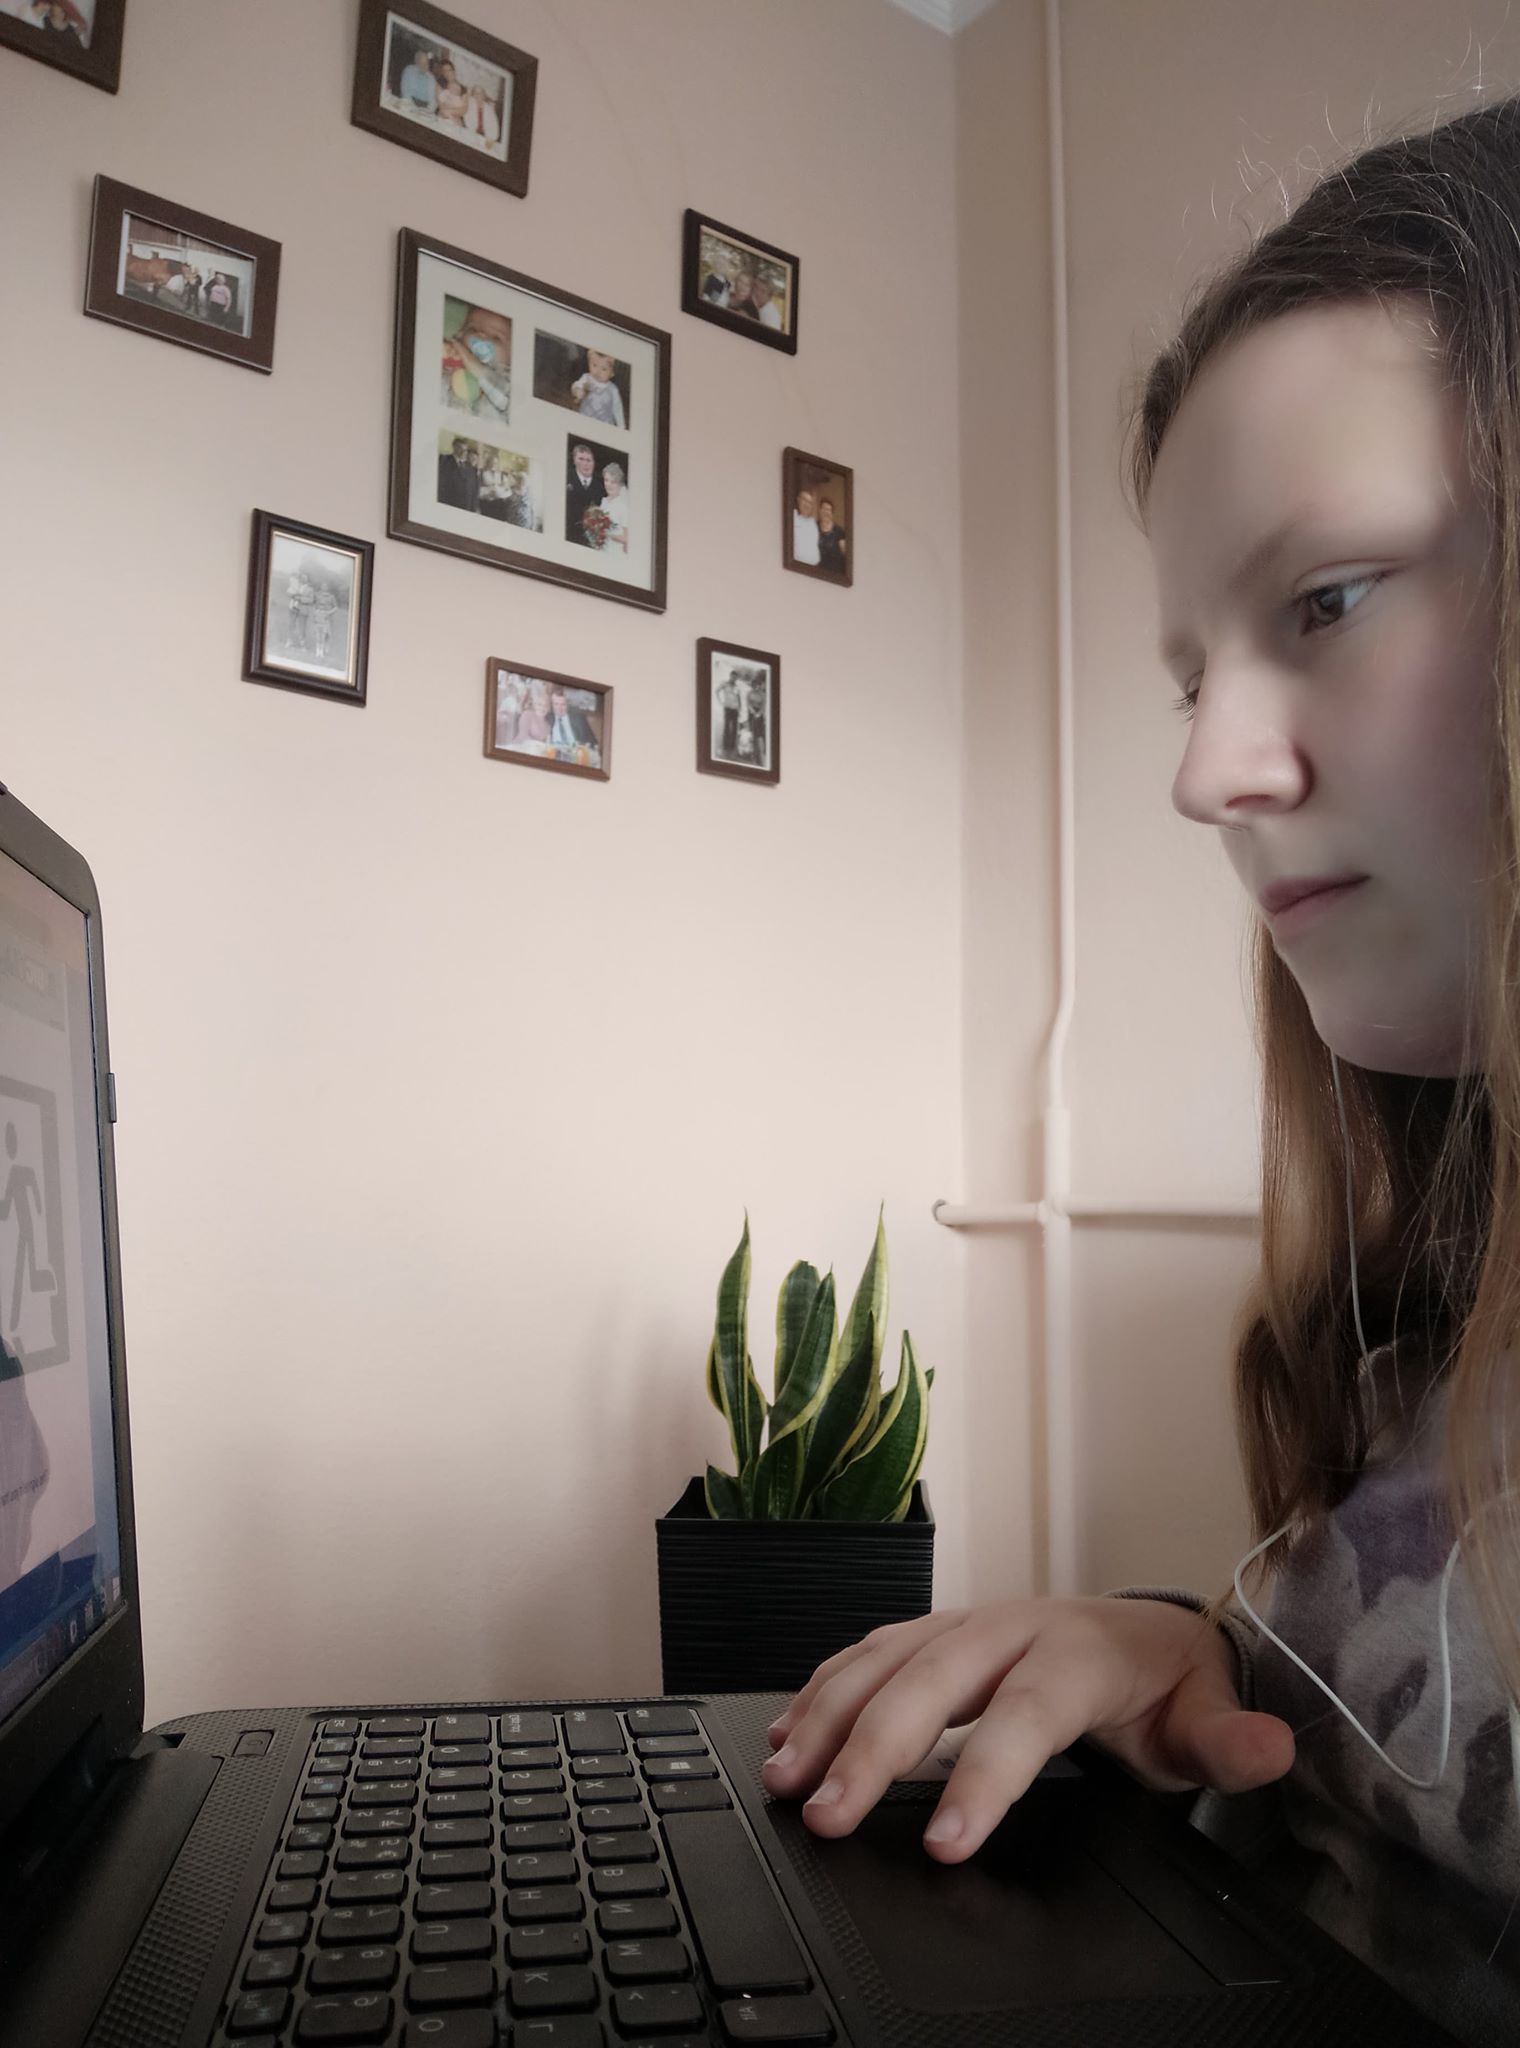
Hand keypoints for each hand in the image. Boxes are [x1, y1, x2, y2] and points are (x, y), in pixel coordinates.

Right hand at [760, 1597, 1294, 1863]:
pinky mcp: (934, 1631)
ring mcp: (964, 1624)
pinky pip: (868, 1652)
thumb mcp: (1208, 1717)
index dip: (982, 1779)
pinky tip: (788, 1732)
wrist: (1146, 1628)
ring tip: (785, 1776)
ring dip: (828, 1715)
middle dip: (869, 1749)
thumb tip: (1271, 1748)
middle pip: (929, 1683)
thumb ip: (1232, 1742)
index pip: (1024, 1717)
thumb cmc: (1168, 1684)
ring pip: (884, 1661)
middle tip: (825, 1814)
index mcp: (1077, 1652)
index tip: (945, 1842)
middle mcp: (1009, 1627)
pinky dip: (822, 1689)